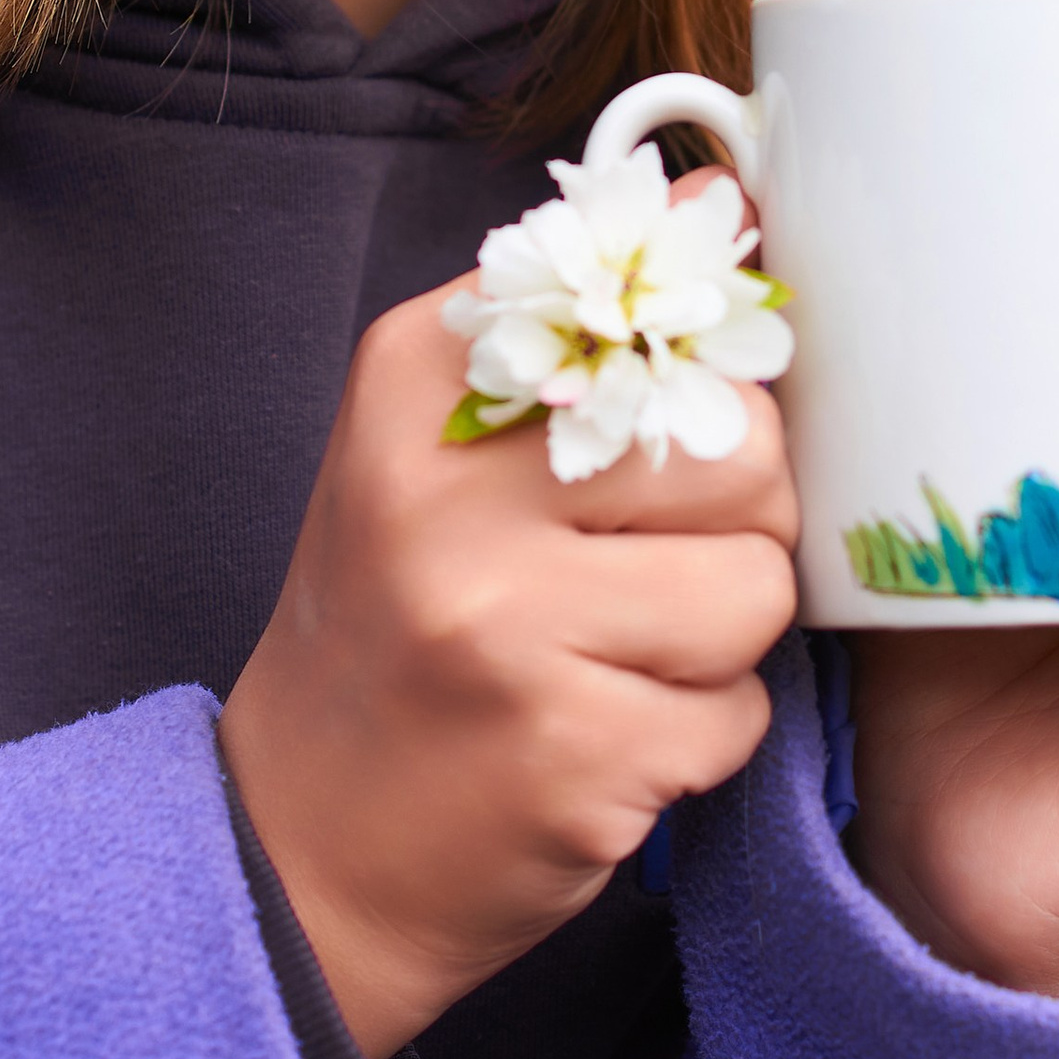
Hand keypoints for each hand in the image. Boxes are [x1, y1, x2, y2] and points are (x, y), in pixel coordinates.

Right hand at [221, 191, 800, 1058]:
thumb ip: (576, 340)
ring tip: (611, 664)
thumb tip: (717, 210)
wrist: (300, 849)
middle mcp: (449, 488)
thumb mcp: (440, 451)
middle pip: (742, 452)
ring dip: (719, 645)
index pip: (668, 325)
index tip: (645, 450)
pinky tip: (600, 741)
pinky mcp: (570, 752)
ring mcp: (505, 624)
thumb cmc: (402, 627)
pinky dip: (697, 741)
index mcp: (417, 377)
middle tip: (630, 577)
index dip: (699, 399)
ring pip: (757, 588)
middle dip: (729, 526)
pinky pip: (738, 715)